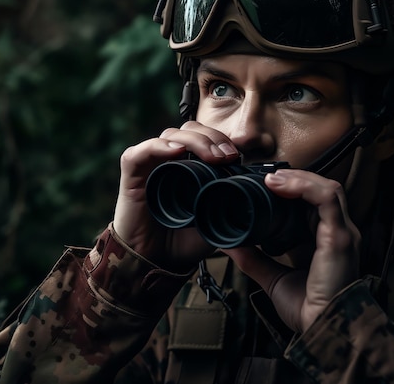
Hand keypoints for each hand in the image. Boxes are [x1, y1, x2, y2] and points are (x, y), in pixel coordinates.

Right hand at [113, 121, 239, 270]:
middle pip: (189, 130)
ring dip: (194, 141)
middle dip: (212, 138)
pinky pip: (140, 152)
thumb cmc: (183, 242)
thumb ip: (234, 208)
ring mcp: (150, 166)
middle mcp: (169, 161)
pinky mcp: (131, 174)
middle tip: (228, 156)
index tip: (237, 157)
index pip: (204, 137)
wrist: (155, 264)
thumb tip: (262, 203)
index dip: (221, 140)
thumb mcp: (217, 222)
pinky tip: (176, 152)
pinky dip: (159, 147)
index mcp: (188, 166)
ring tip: (212, 157)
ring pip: (170, 135)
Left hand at [224, 169, 360, 332]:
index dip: (292, 188)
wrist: (323, 331)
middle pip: (321, 189)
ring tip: (272, 178)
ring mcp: (343, 233)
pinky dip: (304, 187)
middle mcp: (338, 232)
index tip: (264, 185)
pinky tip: (280, 185)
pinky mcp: (340, 238)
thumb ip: (253, 259)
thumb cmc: (307, 309)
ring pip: (327, 188)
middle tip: (265, 177)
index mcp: (325, 239)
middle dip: (294, 179)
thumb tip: (228, 244)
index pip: (313, 201)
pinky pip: (327, 199)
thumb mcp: (273, 277)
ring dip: (298, 178)